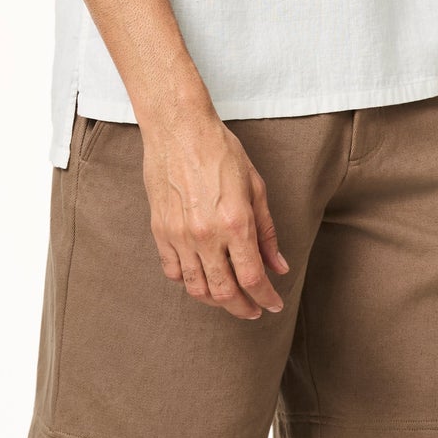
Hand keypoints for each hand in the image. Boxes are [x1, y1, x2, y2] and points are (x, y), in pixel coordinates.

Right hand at [141, 109, 289, 320]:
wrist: (179, 127)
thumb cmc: (220, 150)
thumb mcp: (255, 186)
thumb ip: (266, 231)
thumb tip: (277, 265)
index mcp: (235, 223)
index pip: (252, 279)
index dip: (265, 298)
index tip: (273, 305)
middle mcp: (205, 235)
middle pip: (224, 292)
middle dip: (243, 308)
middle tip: (254, 310)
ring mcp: (179, 235)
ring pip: (196, 288)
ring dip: (215, 300)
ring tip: (229, 298)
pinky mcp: (159, 230)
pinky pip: (173, 271)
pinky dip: (188, 281)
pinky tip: (201, 277)